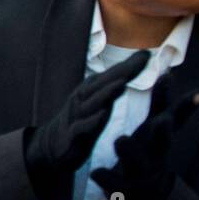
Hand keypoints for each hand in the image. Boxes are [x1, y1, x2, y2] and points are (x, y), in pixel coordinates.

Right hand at [25, 50, 149, 178]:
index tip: (147, 54)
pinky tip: (102, 115)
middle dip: (120, 73)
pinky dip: (90, 121)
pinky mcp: (71, 137)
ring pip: (90, 104)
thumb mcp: (96, 99)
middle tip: (141, 61)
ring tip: (122, 84)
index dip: (129, 66)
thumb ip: (115, 83)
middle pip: (101, 84)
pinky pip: (80, 128)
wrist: (51, 145)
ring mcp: (75, 118)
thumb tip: (140, 60)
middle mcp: (82, 100)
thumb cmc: (81, 119)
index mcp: (90, 91)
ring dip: (105, 93)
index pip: (112, 76)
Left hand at [91, 71, 198, 199]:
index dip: (175, 102)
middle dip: (163, 133)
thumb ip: (166, 108)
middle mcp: (155, 157)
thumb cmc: (149, 156)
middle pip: (163, 145)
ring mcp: (141, 175)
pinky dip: (106, 178)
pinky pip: (115, 185)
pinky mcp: (125, 192)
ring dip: (130, 152)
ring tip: (120, 139)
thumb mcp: (157, 133)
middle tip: (161, 121)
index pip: (171, 118)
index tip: (170, 78)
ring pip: (137, 164)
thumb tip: (183, 80)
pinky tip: (96, 172)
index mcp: (159, 140)